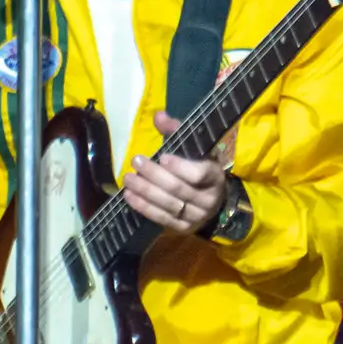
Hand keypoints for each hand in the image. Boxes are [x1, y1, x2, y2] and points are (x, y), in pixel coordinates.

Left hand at [127, 111, 234, 237]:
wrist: (213, 201)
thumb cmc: (199, 168)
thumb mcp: (194, 148)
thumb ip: (177, 131)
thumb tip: (158, 115)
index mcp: (215, 176)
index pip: (199, 174)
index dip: (180, 166)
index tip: (162, 157)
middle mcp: (208, 198)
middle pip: (178, 188)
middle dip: (154, 175)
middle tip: (136, 161)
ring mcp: (196, 216)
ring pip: (168, 204)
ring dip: (144, 190)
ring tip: (127, 178)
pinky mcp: (183, 227)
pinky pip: (161, 218)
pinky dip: (143, 207)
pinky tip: (129, 196)